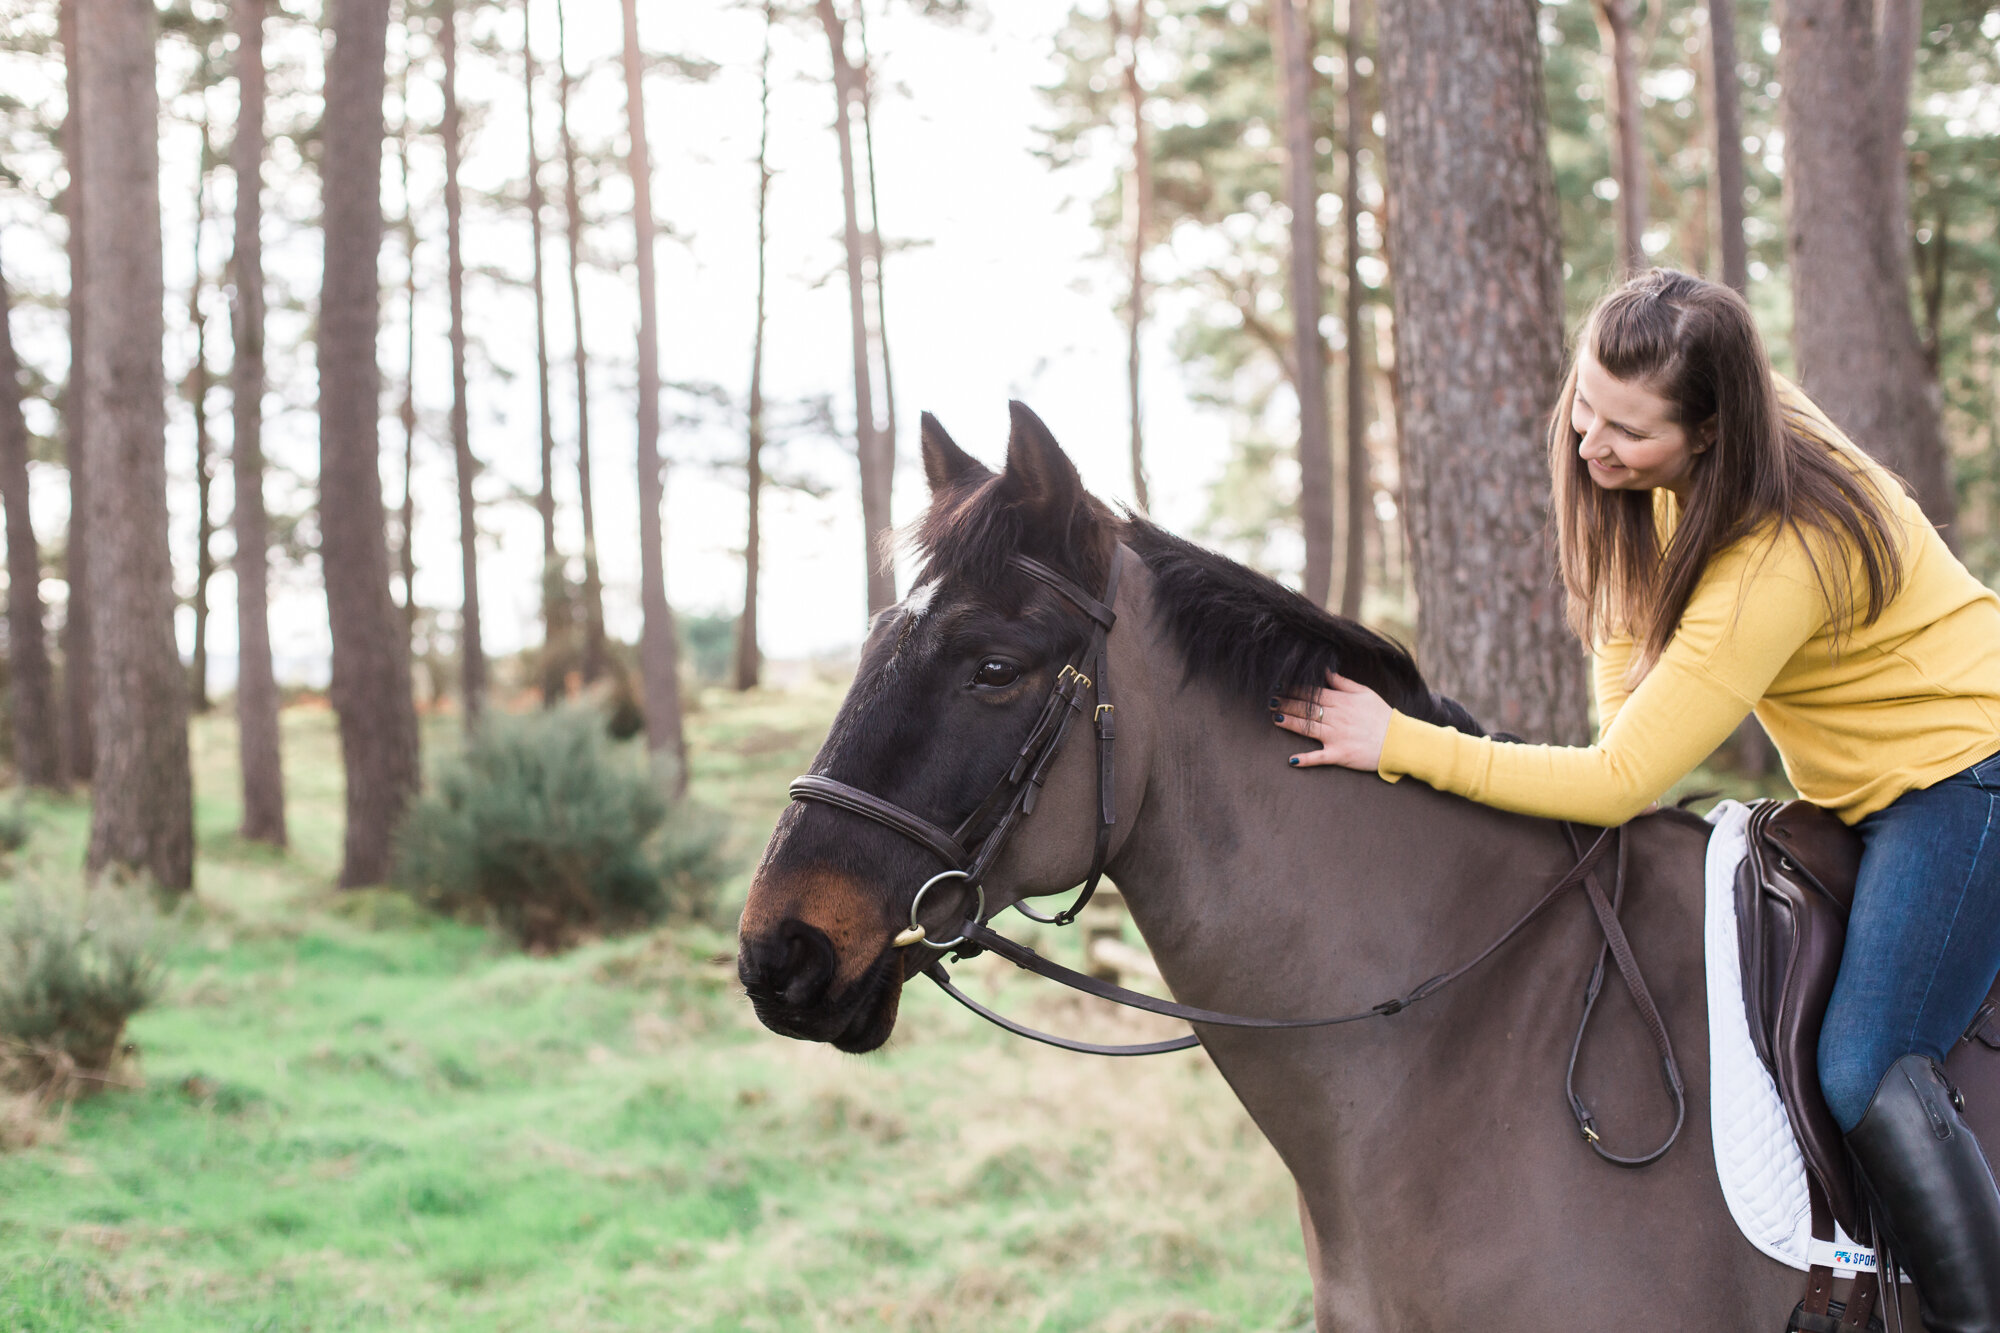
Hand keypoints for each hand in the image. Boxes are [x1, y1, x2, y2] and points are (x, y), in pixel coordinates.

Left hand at [1270, 671, 1391, 771]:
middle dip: (1286, 704)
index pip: (1312, 693)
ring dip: (1289, 723)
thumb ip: (1344, 683)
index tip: (1279, 686)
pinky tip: (1291, 760)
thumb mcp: (1365, 693)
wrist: (1398, 741)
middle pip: (1306, 709)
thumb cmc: (1382, 716)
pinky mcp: (1340, 754)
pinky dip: (1306, 760)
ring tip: (1274, 718)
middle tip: (1269, 700)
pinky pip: (1320, 757)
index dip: (1294, 689)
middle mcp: (1336, 717)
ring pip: (1307, 728)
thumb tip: (1326, 671)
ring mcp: (1337, 736)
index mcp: (1342, 702)